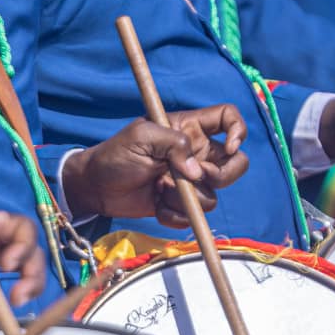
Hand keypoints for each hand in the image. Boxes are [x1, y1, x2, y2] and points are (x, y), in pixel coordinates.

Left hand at [61, 105, 249, 228]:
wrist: (95, 188)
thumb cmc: (115, 155)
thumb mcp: (141, 137)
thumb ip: (173, 144)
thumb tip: (196, 172)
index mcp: (189, 129)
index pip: (228, 118)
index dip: (238, 130)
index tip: (230, 147)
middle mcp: (195, 154)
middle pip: (235, 164)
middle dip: (221, 175)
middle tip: (196, 177)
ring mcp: (189, 181)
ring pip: (213, 196)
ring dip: (187, 198)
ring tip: (160, 190)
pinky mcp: (179, 205)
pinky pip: (192, 215)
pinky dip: (175, 214)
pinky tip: (156, 205)